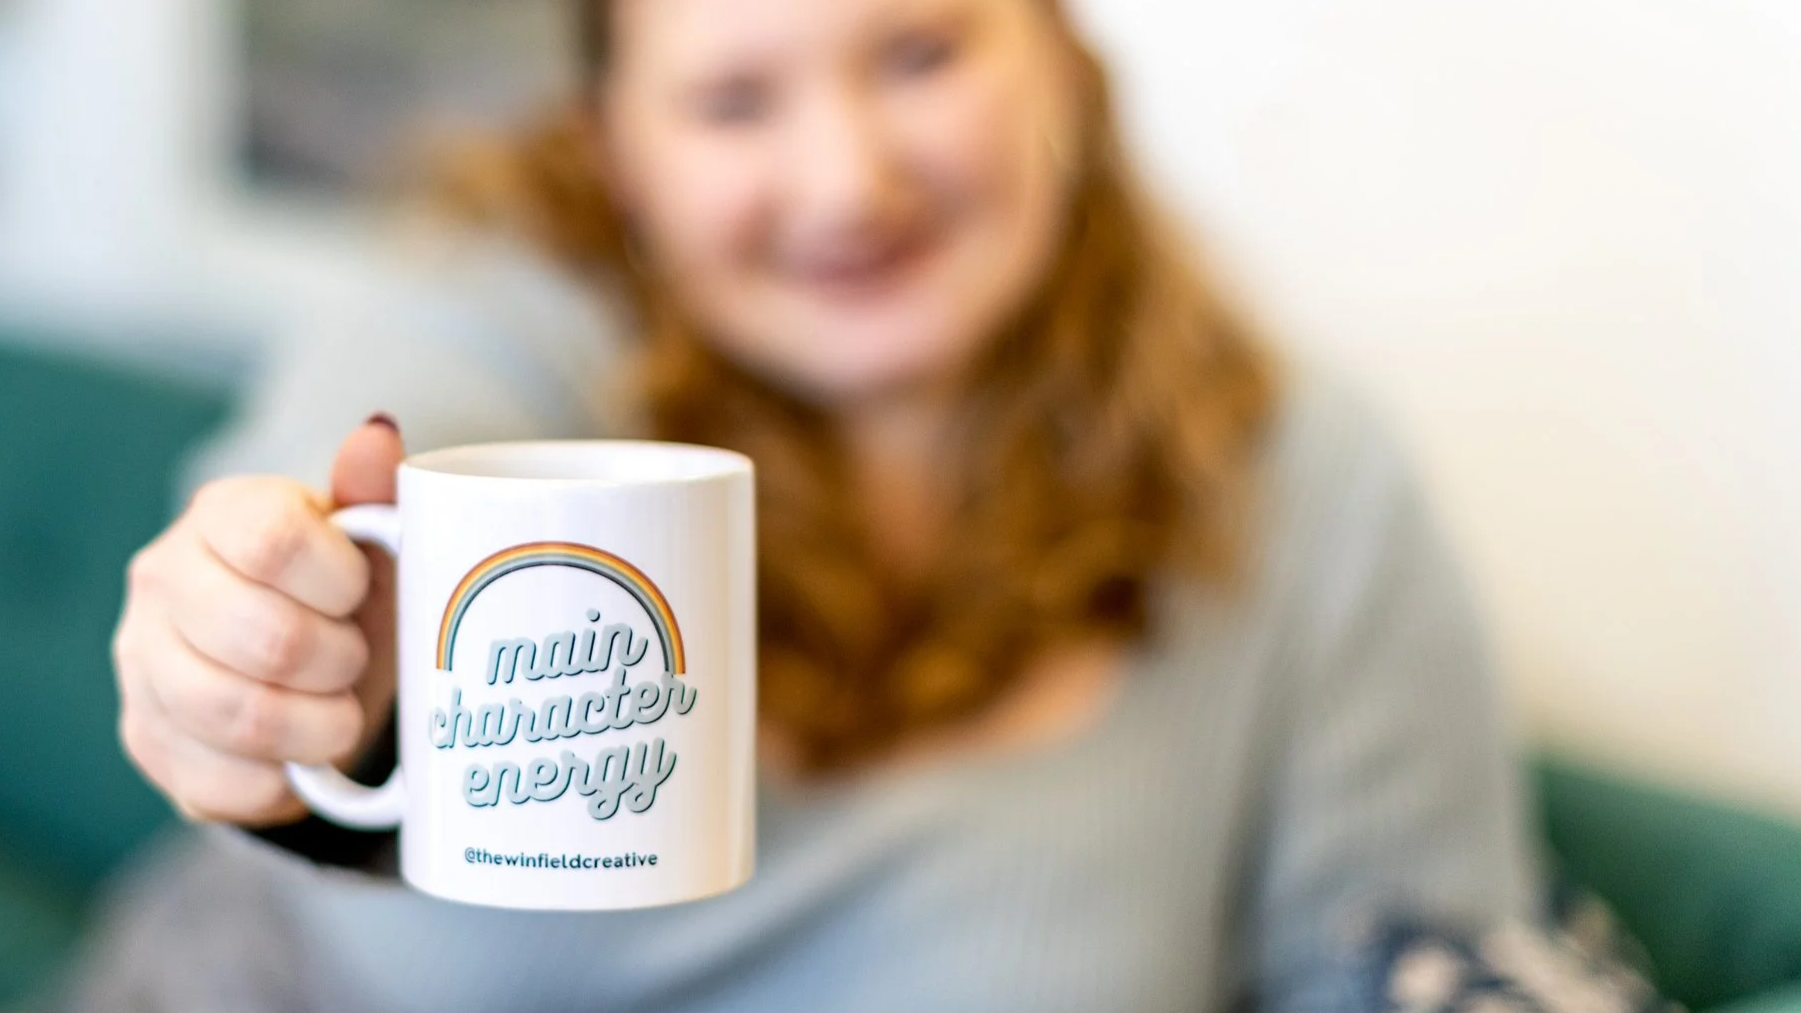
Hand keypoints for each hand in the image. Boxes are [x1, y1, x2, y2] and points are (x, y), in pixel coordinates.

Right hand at [114, 418, 405, 825]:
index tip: (363, 593)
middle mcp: (164, 580)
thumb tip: (378, 433)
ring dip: (315, 727)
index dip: (340, 581)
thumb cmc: (348, 592)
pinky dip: (280, 781)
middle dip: (337, 663)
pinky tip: (301, 759)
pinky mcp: (148, 739)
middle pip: (264, 637)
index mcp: (222, 513)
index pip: (274, 541)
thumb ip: (376, 491)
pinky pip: (218, 781)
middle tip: (357, 664)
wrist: (310, 668)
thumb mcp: (376, 540)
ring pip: (237, 714)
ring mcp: (143, 662)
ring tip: (341, 717)